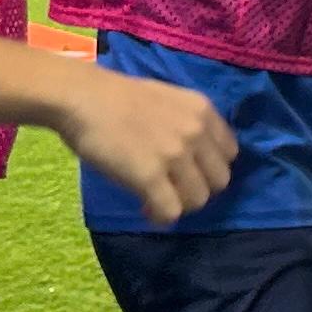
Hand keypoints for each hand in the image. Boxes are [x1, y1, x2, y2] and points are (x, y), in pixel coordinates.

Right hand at [48, 66, 236, 223]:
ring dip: (179, 204)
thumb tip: (194, 154)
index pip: (230, 154)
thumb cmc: (117, 96)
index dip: (209, 168)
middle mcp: (196, 132)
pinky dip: (159, 216)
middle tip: (173, 189)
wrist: (82, 97)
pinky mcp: (150, 176)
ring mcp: (175, 155)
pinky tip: (145, 208)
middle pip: (219, 181)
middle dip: (197, 189)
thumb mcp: (168, 99)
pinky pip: (171, 211)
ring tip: (156, 198)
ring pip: (198, 200)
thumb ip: (188, 123)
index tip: (190, 172)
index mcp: (203, 110)